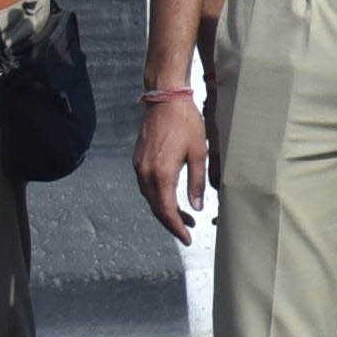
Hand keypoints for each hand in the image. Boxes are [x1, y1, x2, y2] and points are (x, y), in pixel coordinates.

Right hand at [134, 90, 210, 243]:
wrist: (166, 99)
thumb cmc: (185, 122)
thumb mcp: (198, 153)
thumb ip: (197, 183)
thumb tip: (197, 206)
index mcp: (161, 173)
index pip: (166, 210)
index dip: (176, 226)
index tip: (186, 237)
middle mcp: (145, 172)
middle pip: (155, 207)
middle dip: (171, 221)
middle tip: (187, 230)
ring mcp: (139, 165)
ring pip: (149, 197)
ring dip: (164, 209)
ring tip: (183, 215)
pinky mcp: (138, 159)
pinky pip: (145, 185)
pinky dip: (157, 196)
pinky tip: (169, 197)